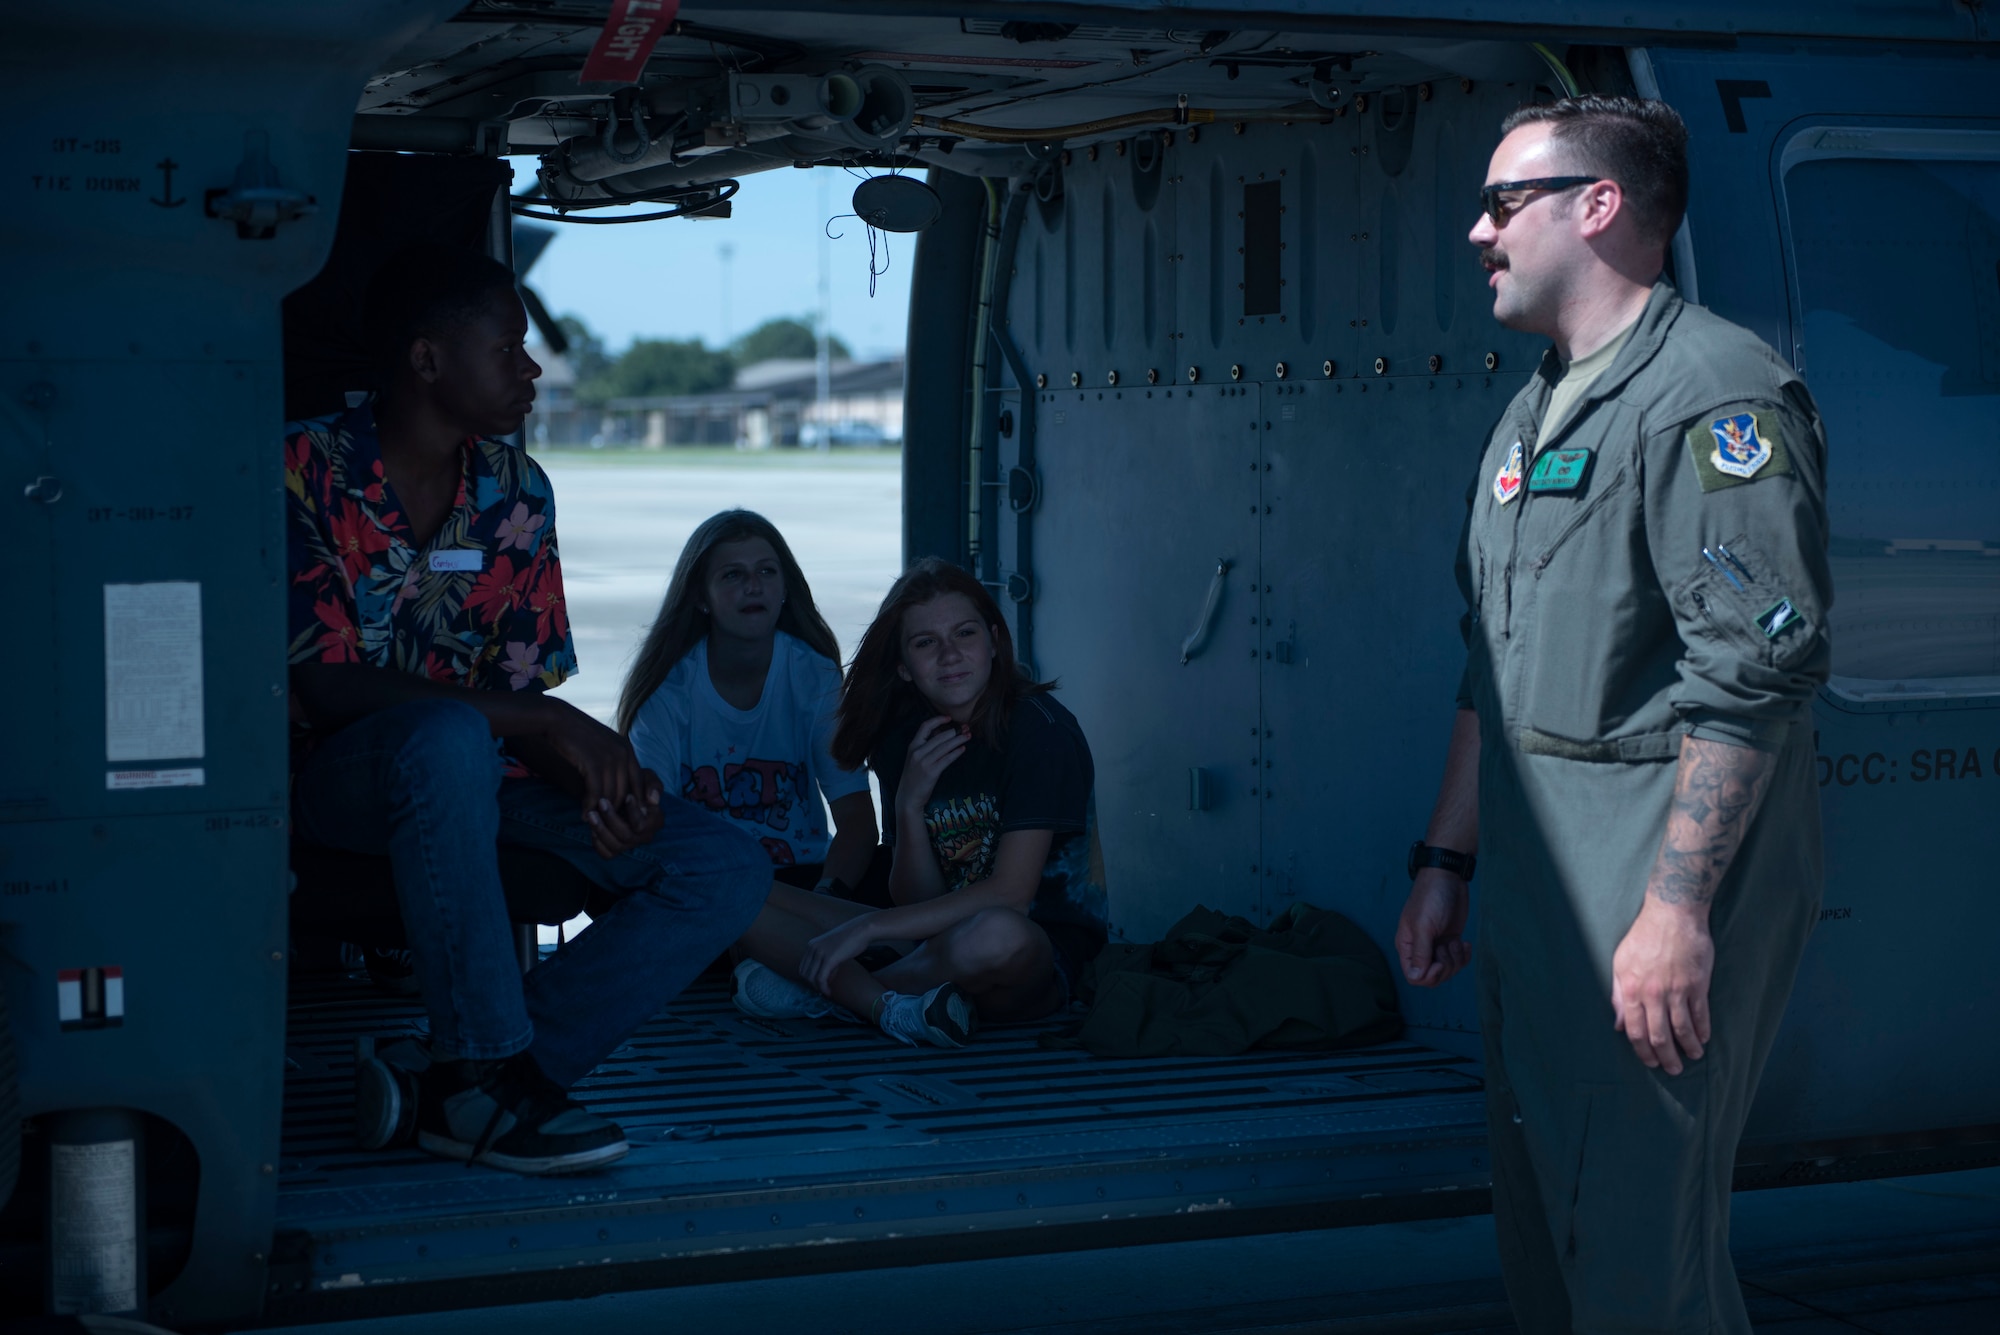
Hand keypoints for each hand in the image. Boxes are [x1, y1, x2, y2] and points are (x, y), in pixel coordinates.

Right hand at [533, 699, 650, 832]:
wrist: (557, 720)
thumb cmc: (576, 735)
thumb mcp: (601, 746)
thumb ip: (612, 762)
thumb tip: (614, 785)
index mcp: (627, 748)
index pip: (638, 782)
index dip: (633, 802)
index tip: (625, 816)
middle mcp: (623, 753)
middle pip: (626, 792)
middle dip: (616, 810)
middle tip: (606, 823)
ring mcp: (610, 758)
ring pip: (611, 795)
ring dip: (601, 811)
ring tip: (592, 820)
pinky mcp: (594, 764)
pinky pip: (596, 793)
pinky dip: (590, 806)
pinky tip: (583, 813)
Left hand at [586, 767, 664, 859]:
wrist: (623, 791)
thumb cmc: (636, 784)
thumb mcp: (648, 779)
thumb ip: (653, 785)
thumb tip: (653, 799)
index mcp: (656, 822)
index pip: (642, 824)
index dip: (632, 812)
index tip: (626, 796)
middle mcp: (645, 836)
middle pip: (627, 836)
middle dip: (612, 819)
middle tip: (601, 802)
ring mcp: (631, 844)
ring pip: (616, 846)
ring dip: (601, 830)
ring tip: (591, 814)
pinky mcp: (617, 849)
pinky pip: (607, 854)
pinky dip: (598, 844)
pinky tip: (592, 828)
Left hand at [798, 916, 876, 996]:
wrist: (862, 929)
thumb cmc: (852, 939)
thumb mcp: (833, 949)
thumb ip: (826, 962)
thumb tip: (825, 979)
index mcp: (811, 945)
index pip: (803, 968)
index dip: (809, 980)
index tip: (819, 985)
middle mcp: (812, 948)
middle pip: (804, 974)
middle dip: (813, 985)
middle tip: (823, 989)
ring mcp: (819, 953)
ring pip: (811, 978)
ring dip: (818, 988)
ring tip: (827, 992)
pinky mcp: (829, 959)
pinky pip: (821, 979)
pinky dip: (823, 988)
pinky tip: (829, 992)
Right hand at [898, 716, 967, 815]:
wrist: (908, 797)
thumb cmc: (913, 777)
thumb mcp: (914, 758)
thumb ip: (925, 747)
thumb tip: (943, 735)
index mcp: (913, 746)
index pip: (925, 726)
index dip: (938, 720)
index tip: (949, 718)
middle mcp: (917, 752)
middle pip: (939, 736)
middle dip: (955, 731)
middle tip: (966, 728)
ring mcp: (924, 762)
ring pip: (945, 746)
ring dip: (959, 740)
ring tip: (968, 736)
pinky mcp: (932, 772)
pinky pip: (947, 759)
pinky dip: (956, 753)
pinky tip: (963, 749)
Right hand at [1395, 869, 1470, 985]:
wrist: (1448, 878)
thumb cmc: (1431, 898)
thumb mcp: (1424, 926)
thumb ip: (1420, 953)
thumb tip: (1416, 977)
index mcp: (1408, 946)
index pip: (1414, 976)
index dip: (1429, 976)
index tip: (1439, 962)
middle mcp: (1421, 949)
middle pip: (1433, 976)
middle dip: (1446, 966)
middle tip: (1448, 946)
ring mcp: (1436, 945)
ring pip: (1447, 970)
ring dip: (1456, 959)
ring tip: (1456, 941)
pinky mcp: (1450, 941)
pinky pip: (1458, 961)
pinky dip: (1464, 956)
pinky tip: (1465, 943)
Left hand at [1611, 899, 1713, 1074]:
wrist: (1672, 915)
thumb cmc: (1643, 937)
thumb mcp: (1620, 964)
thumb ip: (1618, 995)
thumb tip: (1618, 1024)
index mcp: (1632, 990)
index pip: (1636, 1031)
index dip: (1643, 1052)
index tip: (1650, 1062)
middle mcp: (1654, 994)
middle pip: (1659, 1036)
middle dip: (1666, 1058)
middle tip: (1673, 1070)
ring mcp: (1677, 990)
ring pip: (1683, 1029)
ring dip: (1688, 1048)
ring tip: (1693, 1057)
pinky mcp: (1698, 984)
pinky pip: (1701, 1014)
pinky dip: (1702, 1030)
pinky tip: (1703, 1039)